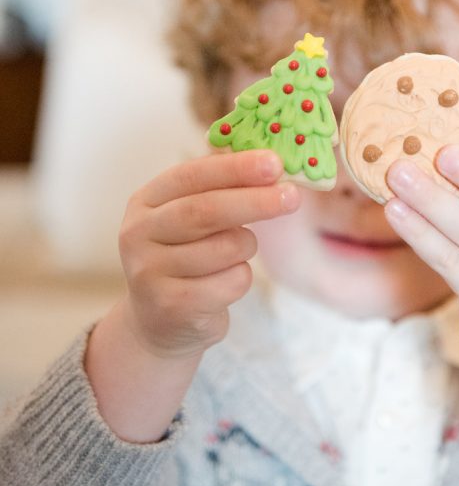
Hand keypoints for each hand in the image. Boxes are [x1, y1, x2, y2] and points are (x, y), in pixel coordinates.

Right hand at [118, 150, 299, 359]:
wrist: (159, 323)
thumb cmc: (186, 258)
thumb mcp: (190, 219)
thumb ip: (219, 191)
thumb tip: (269, 165)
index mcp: (145, 202)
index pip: (190, 176)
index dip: (234, 169)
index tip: (274, 162)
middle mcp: (138, 234)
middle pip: (205, 211)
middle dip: (254, 201)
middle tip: (292, 196)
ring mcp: (150, 272)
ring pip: (225, 248)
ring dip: (247, 246)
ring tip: (237, 252)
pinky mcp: (171, 306)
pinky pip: (230, 283)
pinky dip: (241, 278)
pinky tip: (223, 285)